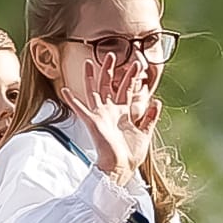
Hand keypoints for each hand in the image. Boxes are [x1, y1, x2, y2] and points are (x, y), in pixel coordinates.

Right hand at [59, 54, 160, 185]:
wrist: (121, 168)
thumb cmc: (131, 154)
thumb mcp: (145, 132)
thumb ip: (151, 117)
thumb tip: (157, 101)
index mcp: (123, 113)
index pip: (127, 90)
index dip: (131, 78)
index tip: (136, 64)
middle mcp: (110, 111)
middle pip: (109, 86)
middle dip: (110, 70)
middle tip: (111, 54)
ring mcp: (100, 116)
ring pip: (95, 91)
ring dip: (92, 77)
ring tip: (88, 62)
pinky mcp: (93, 122)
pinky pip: (80, 109)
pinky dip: (72, 100)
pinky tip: (65, 90)